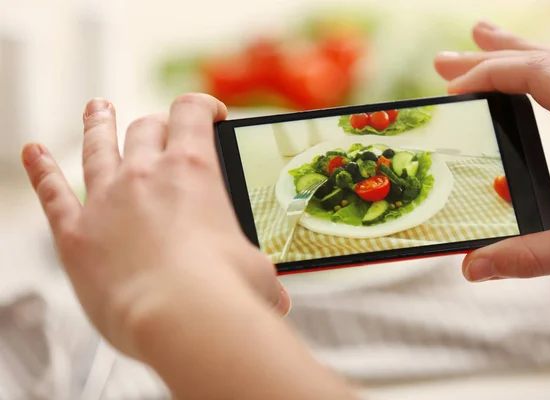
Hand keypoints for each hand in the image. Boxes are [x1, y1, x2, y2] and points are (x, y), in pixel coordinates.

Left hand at [22, 94, 290, 356]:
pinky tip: (32, 153)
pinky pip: (53, 192)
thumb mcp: (257, 268)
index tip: (210, 113)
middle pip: (145, 128)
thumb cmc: (227, 292)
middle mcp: (146, 174)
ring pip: (98, 147)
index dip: (202, 106)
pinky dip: (41, 170)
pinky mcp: (76, 234)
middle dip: (156, 124)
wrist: (180, 319)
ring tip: (96, 109)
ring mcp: (106, 200)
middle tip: (160, 128)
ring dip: (98, 125)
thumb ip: (258, 269)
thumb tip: (273, 294)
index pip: (192, 113)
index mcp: (194, 171)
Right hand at [435, 20, 549, 280]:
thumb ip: (532, 256)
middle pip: (544, 59)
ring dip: (517, 55)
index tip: (452, 90)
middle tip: (445, 61)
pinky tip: (534, 85)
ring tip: (482, 41)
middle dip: (491, 56)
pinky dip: (544, 73)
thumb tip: (473, 268)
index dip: (489, 75)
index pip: (536, 75)